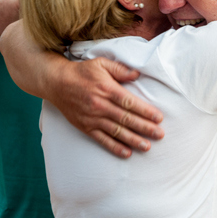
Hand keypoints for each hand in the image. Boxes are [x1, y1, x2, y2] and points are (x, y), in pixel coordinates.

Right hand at [48, 56, 164, 157]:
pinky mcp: (86, 127)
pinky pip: (102, 139)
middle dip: (144, 128)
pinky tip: (127, 153)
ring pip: (116, 132)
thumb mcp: (101, 64)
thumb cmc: (82, 72)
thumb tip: (137, 73)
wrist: (57, 83)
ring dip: (133, 140)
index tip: (159, 118)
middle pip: (126, 119)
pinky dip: (114, 147)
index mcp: (107, 89)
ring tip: (147, 146)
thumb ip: (120, 69)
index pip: (129, 102)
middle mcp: (100, 105)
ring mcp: (92, 118)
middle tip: (159, 134)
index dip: (145, 111)